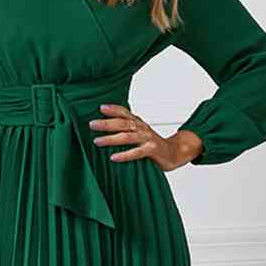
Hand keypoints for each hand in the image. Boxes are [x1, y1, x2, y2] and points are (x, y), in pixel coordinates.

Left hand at [89, 104, 203, 170]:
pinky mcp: (152, 150)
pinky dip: (124, 155)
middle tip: (92, 125)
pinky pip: (136, 152)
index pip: (125, 112)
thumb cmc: (152, 144)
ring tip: (97, 141)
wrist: (174, 153)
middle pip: (123, 123)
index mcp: (138, 123)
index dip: (113, 109)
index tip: (100, 107)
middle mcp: (142, 128)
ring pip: (127, 137)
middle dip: (106, 123)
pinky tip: (113, 157)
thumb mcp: (140, 134)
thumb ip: (126, 130)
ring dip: (111, 139)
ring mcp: (148, 139)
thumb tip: (104, 129)